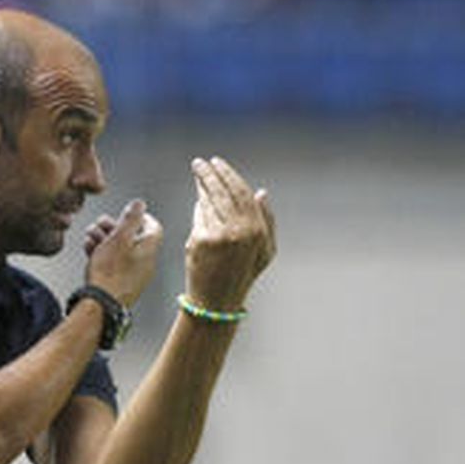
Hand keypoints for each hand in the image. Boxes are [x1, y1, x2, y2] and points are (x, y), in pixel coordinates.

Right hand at [83, 198, 162, 307]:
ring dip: (105, 239)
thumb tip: (140, 204)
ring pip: (121, 250)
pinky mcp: (121, 283)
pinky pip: (115, 264)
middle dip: (114, 227)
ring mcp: (133, 274)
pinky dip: (103, 254)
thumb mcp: (119, 238)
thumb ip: (130, 219)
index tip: (125, 213)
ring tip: (90, 236)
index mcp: (149, 249)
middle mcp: (145, 262)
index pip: (153, 226)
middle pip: (133, 237)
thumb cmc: (110, 273)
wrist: (100, 305)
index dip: (139, 216)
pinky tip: (90, 250)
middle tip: (100, 224)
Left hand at [185, 156, 275, 310]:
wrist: (217, 301)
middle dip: (211, 173)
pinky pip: (199, 216)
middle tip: (200, 163)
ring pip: (209, 201)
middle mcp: (240, 230)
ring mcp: (220, 235)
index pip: (241, 192)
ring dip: (202, 183)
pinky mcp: (201, 241)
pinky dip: (198, 205)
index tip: (217, 163)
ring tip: (197, 171)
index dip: (228, 174)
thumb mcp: (266, 250)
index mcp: (257, 229)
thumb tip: (261, 192)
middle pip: (223, 192)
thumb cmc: (242, 274)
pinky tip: (198, 196)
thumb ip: (267, 220)